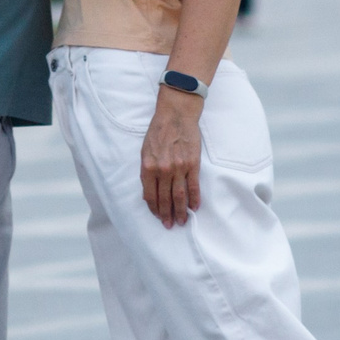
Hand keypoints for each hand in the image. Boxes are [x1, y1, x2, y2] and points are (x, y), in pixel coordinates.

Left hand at [140, 86, 203, 227]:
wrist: (176, 114)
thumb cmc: (158, 131)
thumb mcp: (145, 151)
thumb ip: (146, 172)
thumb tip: (148, 193)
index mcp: (148, 167)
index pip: (150, 195)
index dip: (154, 208)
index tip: (157, 216)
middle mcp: (163, 170)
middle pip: (165, 199)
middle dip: (166, 215)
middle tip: (169, 225)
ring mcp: (179, 168)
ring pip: (179, 196)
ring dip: (180, 212)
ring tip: (182, 221)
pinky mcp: (193, 164)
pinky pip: (194, 186)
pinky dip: (194, 198)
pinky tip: (194, 207)